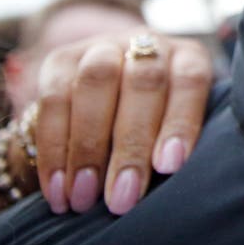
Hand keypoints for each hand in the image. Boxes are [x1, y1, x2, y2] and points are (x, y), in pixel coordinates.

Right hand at [32, 31, 214, 214]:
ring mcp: (103, 47)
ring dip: (87, 147)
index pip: (190, 81)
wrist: (109, 96)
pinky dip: (53, 149)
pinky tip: (57, 189)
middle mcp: (148, 46)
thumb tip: (171, 191)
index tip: (169, 166)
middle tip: (122, 199)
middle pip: (143, 83)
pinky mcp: (61, 60)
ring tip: (83, 198)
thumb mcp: (176, 127)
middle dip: (130, 146)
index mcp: (188, 58)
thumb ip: (176, 147)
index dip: (180, 122)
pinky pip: (52, 99)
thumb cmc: (157, 126)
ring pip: (95, 82)